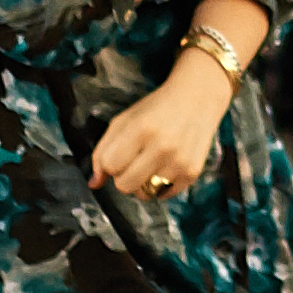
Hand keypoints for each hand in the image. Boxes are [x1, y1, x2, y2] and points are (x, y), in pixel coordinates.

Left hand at [88, 76, 226, 203]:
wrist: (198, 97)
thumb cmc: (157, 108)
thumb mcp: (125, 120)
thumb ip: (104, 150)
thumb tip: (94, 183)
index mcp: (141, 129)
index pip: (110, 166)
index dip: (110, 162)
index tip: (119, 153)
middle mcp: (162, 147)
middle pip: (125, 186)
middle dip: (123, 176)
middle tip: (133, 161)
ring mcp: (179, 162)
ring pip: (144, 194)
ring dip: (142, 182)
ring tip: (150, 162)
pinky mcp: (192, 173)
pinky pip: (164, 195)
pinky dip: (160, 186)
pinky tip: (165, 166)